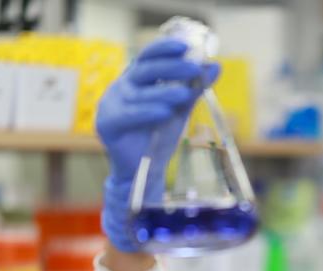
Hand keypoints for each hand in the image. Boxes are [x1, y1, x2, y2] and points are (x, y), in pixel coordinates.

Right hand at [96, 38, 219, 252]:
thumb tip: (215, 66)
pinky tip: (164, 112)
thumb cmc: (158, 137)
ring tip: (184, 94)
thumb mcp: (180, 109)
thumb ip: (194, 88)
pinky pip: (129, 115)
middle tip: (193, 68)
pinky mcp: (107, 124)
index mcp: (136, 80)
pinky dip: (147, 113)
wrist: (144, 170)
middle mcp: (121, 88)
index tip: (186, 46)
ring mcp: (111, 104)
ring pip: (139, 94)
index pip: (147, 56)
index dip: (164, 48)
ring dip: (163, 92)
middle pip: (144, 71)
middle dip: (171, 68)